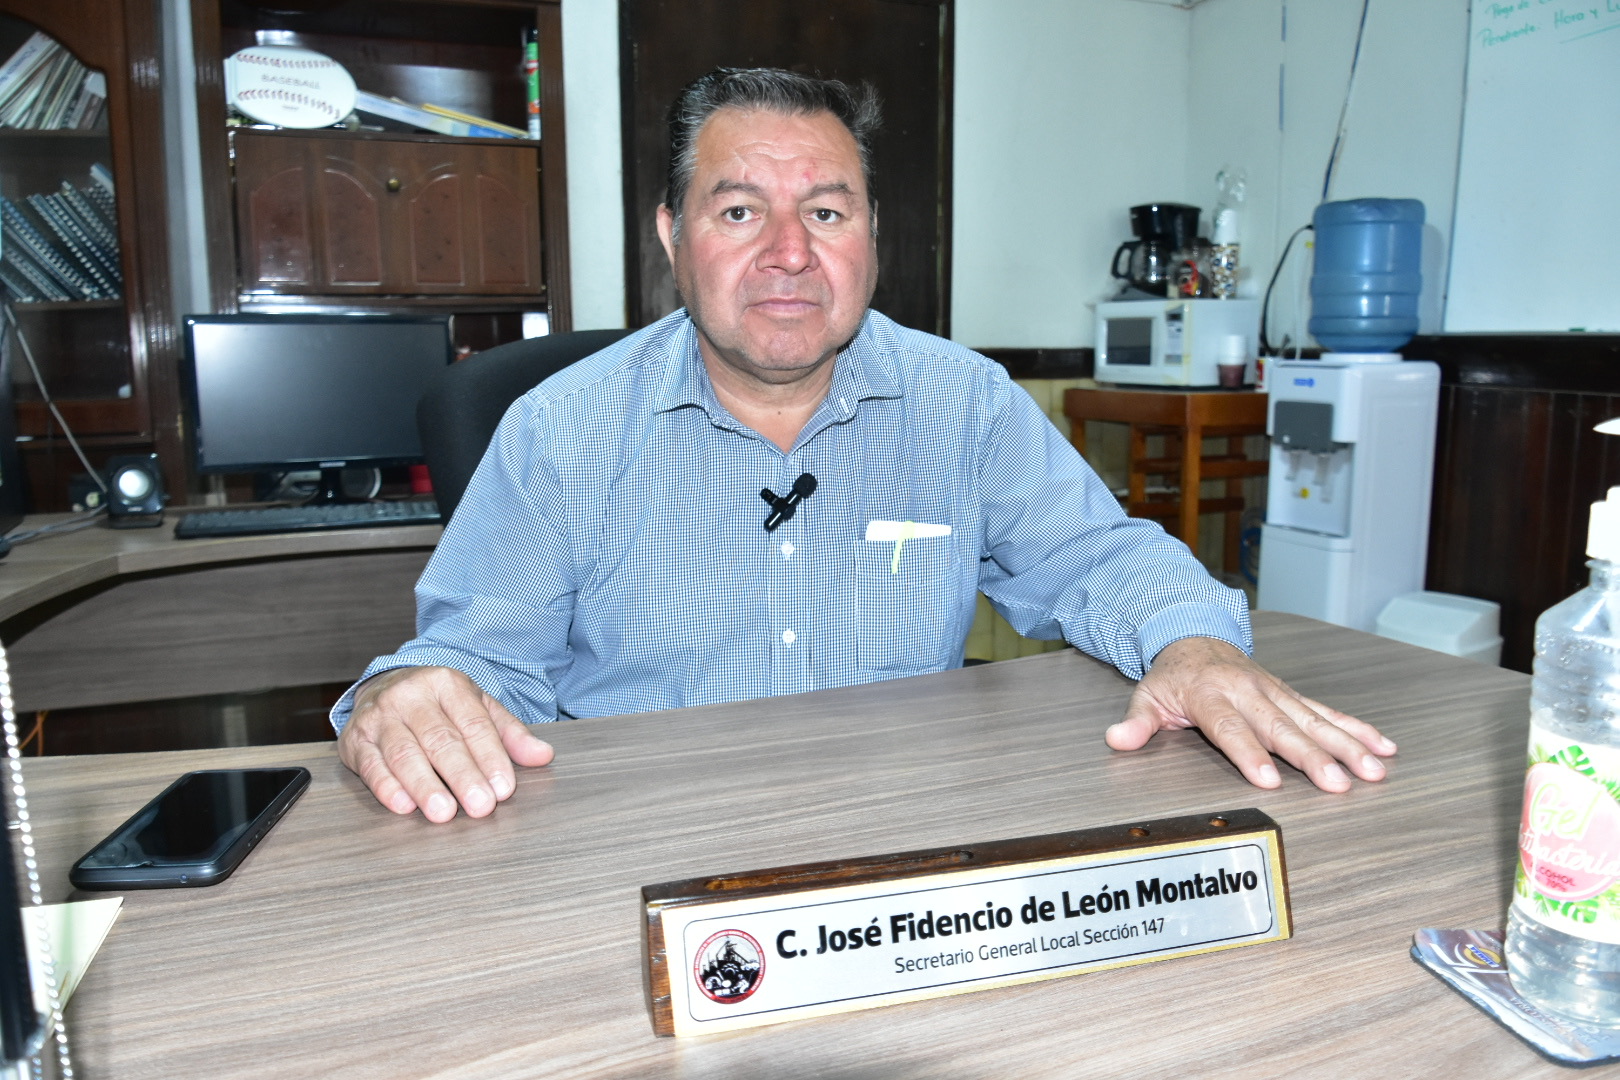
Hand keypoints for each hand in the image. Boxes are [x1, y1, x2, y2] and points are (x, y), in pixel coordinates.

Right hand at [337, 666, 554, 821]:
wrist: (384, 685)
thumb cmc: (438, 704)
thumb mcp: (478, 707)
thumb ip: (509, 734)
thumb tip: (543, 755)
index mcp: (447, 684)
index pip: (473, 724)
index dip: (490, 757)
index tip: (503, 788)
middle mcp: (411, 696)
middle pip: (440, 740)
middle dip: (462, 776)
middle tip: (480, 806)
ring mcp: (380, 716)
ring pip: (404, 753)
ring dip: (425, 786)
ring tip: (444, 812)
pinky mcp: (355, 739)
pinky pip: (370, 764)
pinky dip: (386, 786)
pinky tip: (403, 804)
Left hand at [1104, 637, 1395, 792]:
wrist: (1194, 634)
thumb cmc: (1172, 676)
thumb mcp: (1146, 695)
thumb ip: (1137, 722)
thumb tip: (1117, 740)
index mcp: (1211, 695)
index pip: (1231, 728)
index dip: (1249, 754)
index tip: (1268, 780)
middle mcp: (1248, 691)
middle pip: (1282, 727)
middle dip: (1312, 757)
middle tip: (1338, 783)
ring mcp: (1274, 691)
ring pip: (1313, 719)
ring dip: (1346, 745)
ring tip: (1373, 770)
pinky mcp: (1291, 694)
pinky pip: (1327, 711)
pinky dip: (1356, 728)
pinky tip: (1382, 747)